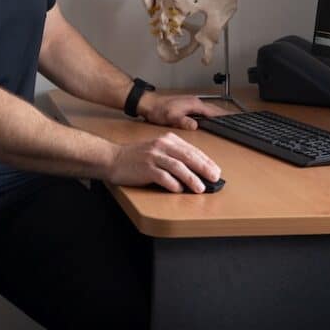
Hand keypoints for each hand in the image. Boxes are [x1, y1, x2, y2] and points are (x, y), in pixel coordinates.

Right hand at [106, 132, 221, 192]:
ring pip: (178, 167)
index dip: (206, 161)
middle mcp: (162, 145)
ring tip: (200, 188)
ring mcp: (153, 156)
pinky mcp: (145, 168)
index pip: (192, 150)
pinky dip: (173, 184)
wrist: (113, 159)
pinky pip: (163, 177)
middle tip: (215, 178)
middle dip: (204, 168)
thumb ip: (174, 156)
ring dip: (191, 178)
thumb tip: (195, 170)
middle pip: (188, 157)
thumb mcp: (158, 150)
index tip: (216, 170)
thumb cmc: (137, 157)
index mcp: (168, 139)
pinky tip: (179, 190)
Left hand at [138, 92, 228, 129]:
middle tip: (236, 120)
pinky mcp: (188, 106)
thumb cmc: (158, 109)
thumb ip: (183, 121)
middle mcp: (195, 102)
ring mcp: (192, 103)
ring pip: (210, 109)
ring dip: (218, 114)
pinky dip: (211, 114)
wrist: (148, 104)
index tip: (235, 118)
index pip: (214, 111)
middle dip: (225, 114)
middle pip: (214, 109)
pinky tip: (211, 119)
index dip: (225, 115)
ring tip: (228, 120)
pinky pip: (204, 110)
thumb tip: (195, 125)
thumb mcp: (170, 117)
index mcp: (194, 104)